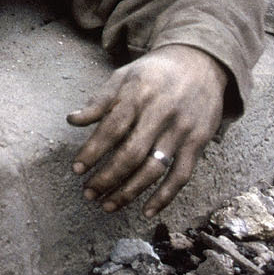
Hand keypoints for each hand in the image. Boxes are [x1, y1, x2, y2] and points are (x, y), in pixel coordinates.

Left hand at [67, 43, 229, 216]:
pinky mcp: (198, 144)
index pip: (111, 129)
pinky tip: (147, 211)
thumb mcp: (123, 77)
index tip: (76, 170)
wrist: (201, 64)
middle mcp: (161, 114)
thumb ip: (99, 101)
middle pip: (131, 153)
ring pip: (154, 169)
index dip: (92, 151)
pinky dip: (164, 197)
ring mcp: (182, 131)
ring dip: (129, 192)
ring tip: (108, 205)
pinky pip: (181, 176)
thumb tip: (72, 120)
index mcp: (138, 95)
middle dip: (107, 177)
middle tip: (88, 193)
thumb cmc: (153, 73)